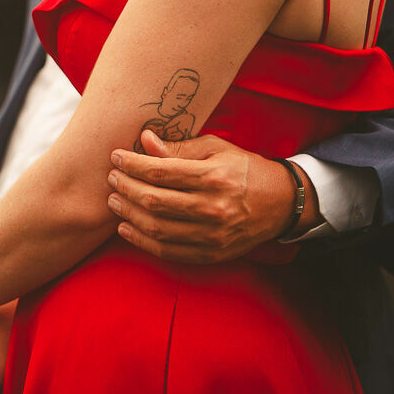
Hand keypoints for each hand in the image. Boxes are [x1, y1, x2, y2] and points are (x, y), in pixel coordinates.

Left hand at [106, 130, 319, 262]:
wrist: (281, 203)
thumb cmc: (243, 169)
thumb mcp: (216, 149)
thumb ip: (179, 147)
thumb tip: (144, 139)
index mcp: (214, 177)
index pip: (161, 171)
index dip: (132, 165)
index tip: (116, 157)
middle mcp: (213, 208)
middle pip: (154, 201)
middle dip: (126, 188)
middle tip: (112, 178)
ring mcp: (212, 235)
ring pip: (157, 228)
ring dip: (128, 214)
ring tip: (114, 200)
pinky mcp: (210, 254)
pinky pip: (167, 251)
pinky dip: (142, 240)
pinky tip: (126, 227)